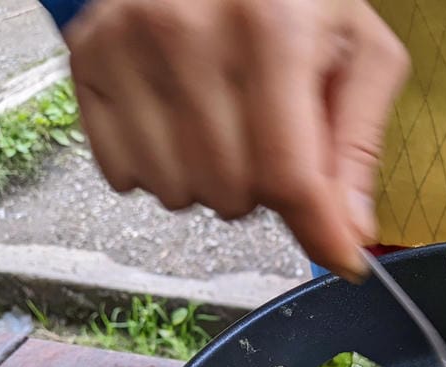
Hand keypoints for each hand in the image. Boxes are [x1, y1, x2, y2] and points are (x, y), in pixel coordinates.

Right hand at [64, 0, 409, 279]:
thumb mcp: (359, 51)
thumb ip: (358, 144)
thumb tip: (350, 233)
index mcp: (271, 27)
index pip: (287, 173)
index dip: (318, 231)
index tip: (340, 260)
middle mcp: (188, 30)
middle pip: (232, 193)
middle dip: (263, 189)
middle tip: (270, 139)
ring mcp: (127, 42)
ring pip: (177, 193)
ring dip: (208, 182)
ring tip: (223, 126)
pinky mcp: (87, 56)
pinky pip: (122, 175)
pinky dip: (158, 169)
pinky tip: (178, 122)